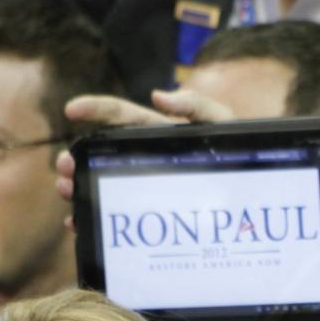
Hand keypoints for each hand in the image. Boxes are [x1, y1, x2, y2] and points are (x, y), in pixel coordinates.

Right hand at [55, 89, 246, 209]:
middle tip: (64, 166)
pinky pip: (117, 213)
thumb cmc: (240, 152)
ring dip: (79, 185)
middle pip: (102, 154)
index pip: (121, 115)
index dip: (95, 108)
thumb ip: (197, 105)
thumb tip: (158, 96)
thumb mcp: (224, 124)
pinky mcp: (150, 209)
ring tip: (67, 191)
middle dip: (77, 157)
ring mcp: (145, 184)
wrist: (254, 191)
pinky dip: (94, 218)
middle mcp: (145, 156)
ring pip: (103, 182)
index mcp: (158, 131)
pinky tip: (79, 224)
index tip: (71, 109)